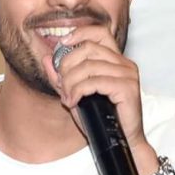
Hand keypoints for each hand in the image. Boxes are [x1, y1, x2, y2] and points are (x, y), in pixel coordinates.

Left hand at [49, 26, 147, 160]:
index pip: (99, 32)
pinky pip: (94, 82)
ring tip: (68, 97)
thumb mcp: (76, 95)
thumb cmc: (102, 120)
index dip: (80, 33)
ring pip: (88, 66)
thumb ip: (62, 77)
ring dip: (71, 83)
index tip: (62, 43)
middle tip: (61, 84)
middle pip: (88, 48)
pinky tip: (74, 102)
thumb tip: (46, 59)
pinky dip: (78, 91)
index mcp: (116, 60)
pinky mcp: (127, 88)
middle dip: (67, 65)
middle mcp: (124, 63)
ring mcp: (128, 74)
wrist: (122, 142)